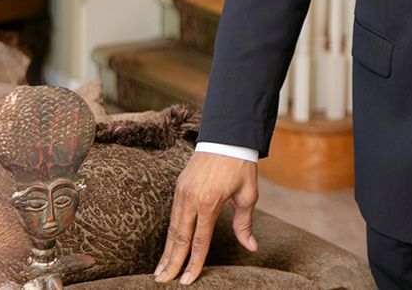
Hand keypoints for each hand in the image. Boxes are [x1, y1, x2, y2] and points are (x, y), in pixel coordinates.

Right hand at [154, 151, 258, 284]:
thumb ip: (244, 223)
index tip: (187, 281)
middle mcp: (191, 198)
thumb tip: (251, 247)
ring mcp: (182, 192)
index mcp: (209, 202)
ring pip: (173, 228)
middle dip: (172, 262)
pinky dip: (169, 233)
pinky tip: (168, 246)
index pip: (200, 240)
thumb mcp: (248, 194)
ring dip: (166, 250)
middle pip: (180, 238)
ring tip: (160, 271)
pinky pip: (172, 215)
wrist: (227, 136)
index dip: (193, 262)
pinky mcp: (179, 186)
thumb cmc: (240, 165)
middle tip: (163, 282)